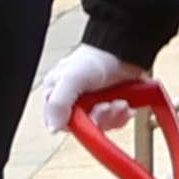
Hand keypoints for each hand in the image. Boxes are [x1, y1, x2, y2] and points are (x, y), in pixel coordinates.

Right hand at [32, 40, 160, 145]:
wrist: (125, 51)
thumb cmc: (96, 59)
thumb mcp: (72, 79)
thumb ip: (58, 104)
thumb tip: (52, 128)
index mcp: (57, 95)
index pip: (62, 123)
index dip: (78, 125)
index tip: (91, 115)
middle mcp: (74, 102)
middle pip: (84, 126)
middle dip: (100, 118)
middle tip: (107, 106)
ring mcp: (93, 104)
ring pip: (101, 125)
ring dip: (113, 116)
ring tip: (119, 102)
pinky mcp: (110, 106)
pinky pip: (115, 122)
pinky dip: (122, 116)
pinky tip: (126, 105)